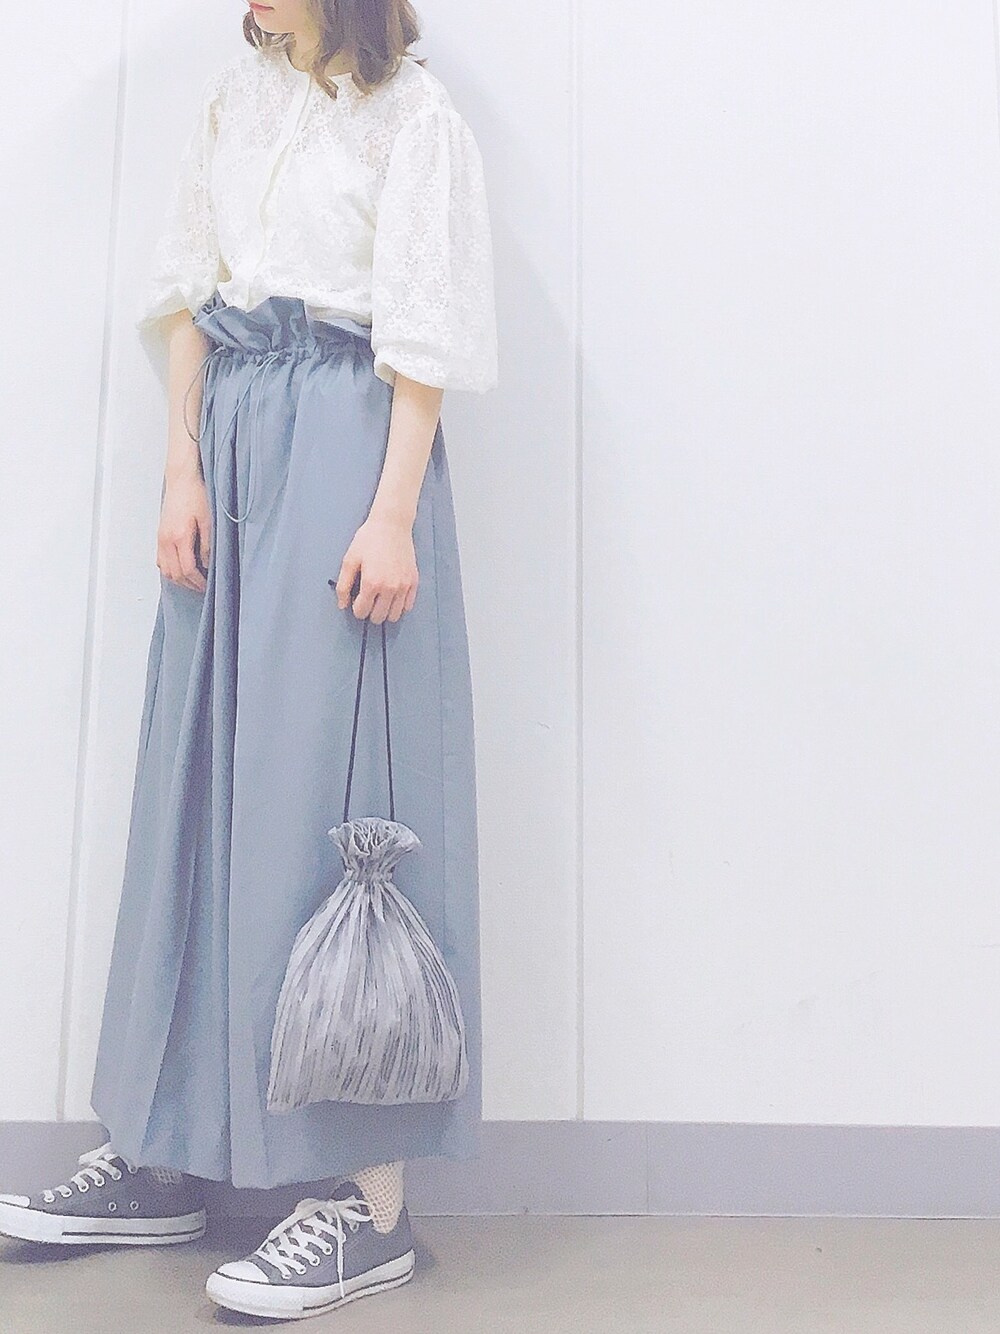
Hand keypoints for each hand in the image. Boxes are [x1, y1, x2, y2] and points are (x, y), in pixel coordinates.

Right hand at [157, 468, 211, 591]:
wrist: (182, 480)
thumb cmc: (196, 495)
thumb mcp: (208, 520)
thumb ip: (207, 545)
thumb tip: (207, 564)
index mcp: (179, 537)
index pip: (187, 569)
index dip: (198, 581)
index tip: (208, 586)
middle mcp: (166, 540)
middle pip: (175, 573)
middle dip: (189, 584)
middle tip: (203, 588)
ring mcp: (161, 538)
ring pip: (165, 569)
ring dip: (179, 579)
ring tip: (193, 581)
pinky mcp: (160, 535)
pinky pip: (161, 560)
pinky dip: (170, 569)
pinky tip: (181, 569)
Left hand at [335, 513, 417, 622]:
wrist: (392, 524)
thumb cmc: (369, 539)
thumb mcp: (349, 560)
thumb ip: (343, 585)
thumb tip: (342, 605)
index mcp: (372, 583)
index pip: (362, 612)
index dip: (355, 608)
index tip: (356, 600)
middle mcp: (390, 588)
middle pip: (378, 617)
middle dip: (370, 612)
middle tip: (367, 600)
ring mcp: (404, 586)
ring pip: (395, 615)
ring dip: (385, 611)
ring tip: (380, 600)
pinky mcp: (413, 582)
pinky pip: (408, 606)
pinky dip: (399, 606)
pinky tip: (392, 596)